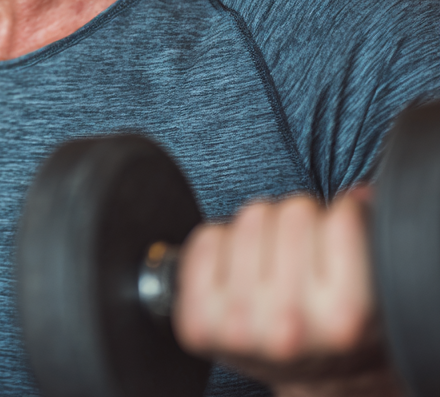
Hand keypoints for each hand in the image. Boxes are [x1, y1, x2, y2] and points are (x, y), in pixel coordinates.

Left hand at [172, 189, 401, 395]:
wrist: (311, 384)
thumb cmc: (339, 326)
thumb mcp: (373, 291)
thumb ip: (369, 239)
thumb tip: (358, 193)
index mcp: (344, 318)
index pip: (342, 218)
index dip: (345, 217)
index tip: (341, 235)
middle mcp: (289, 326)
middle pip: (293, 211)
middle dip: (302, 224)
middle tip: (304, 255)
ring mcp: (239, 325)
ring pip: (250, 216)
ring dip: (264, 231)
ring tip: (274, 265)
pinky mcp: (199, 322)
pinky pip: (207, 237)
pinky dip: (224, 244)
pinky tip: (241, 273)